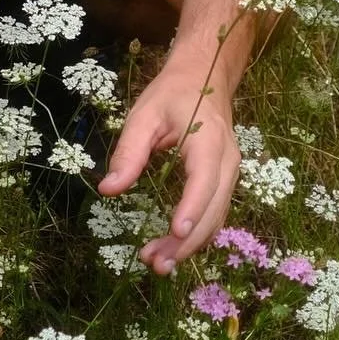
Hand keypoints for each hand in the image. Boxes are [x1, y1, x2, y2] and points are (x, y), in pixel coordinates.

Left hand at [97, 51, 240, 277]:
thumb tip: (108, 190)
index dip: (191, 208)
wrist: (205, 75)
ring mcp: (230, 172)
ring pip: (216, 216)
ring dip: (191, 244)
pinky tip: (174, 248)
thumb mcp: (144, 115)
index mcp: (209, 141)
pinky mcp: (224, 180)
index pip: (204, 180)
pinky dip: (197, 234)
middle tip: (155, 264)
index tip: (175, 233)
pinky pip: (215, 212)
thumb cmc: (172, 94)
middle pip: (213, 208)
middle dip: (186, 241)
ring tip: (158, 264)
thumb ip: (128, 152)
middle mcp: (227, 161)